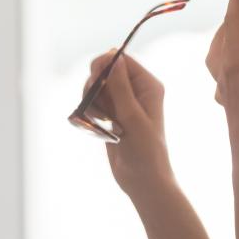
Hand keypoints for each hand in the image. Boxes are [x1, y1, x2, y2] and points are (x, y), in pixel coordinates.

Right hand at [82, 52, 173, 197]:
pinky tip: (98, 128)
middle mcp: (136, 91)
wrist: (143, 180)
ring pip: (96, 88)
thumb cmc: (146, 151)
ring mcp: (122, 103)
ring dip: (92, 102)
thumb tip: (114, 57)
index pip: (122, 60)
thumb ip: (121, 87)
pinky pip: (93, 104)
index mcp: (148, 86)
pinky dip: (90, 112)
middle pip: (104, 71)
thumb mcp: (133, 117)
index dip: (104, 65)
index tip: (95, 81)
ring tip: (101, 122)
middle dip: (95, 86)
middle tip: (96, 106)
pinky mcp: (111, 116)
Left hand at [206, 0, 238, 171]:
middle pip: (227, 28)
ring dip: (233, 25)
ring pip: (223, 44)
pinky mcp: (229, 92)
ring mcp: (224, 81)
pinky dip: (232, 43)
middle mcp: (224, 69)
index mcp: (234, 63)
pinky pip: (225, 58)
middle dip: (237, 6)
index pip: (234, 20)